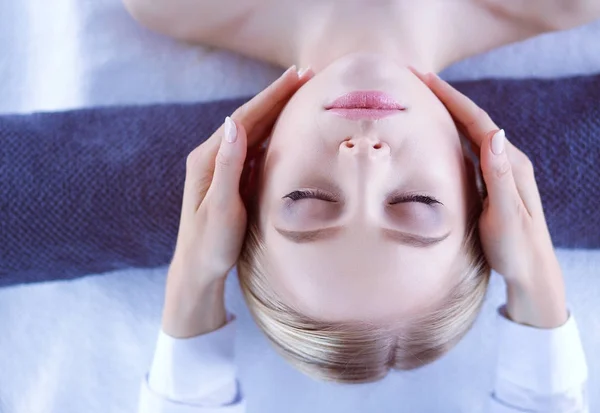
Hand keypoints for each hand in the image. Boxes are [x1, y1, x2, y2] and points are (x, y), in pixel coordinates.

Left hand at [163, 66, 313, 337]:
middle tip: (307, 74)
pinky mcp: (232, 179)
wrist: (197, 269)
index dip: (271, 95)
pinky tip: (287, 127)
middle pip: (250, 118)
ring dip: (277, 111)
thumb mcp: (220, 207)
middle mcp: (213, 157)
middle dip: (278, 96)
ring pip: (254, 131)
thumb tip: (232, 122)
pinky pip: (255, 149)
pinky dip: (274, 133)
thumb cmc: (209, 243)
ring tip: (302, 93)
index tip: (296, 75)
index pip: (244, 118)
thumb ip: (227, 166)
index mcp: (208, 158)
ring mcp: (223, 167)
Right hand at [413, 69, 567, 328]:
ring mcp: (499, 171)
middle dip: (446, 97)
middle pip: (473, 120)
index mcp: (510, 163)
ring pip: (470, 133)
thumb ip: (500, 176)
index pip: (478, 121)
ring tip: (423, 98)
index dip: (451, 97)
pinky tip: (438, 134)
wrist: (532, 272)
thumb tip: (495, 133)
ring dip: (448, 112)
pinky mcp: (491, 183)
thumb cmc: (517, 248)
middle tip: (417, 79)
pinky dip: (451, 134)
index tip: (425, 78)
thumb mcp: (506, 215)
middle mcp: (507, 161)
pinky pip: (468, 149)